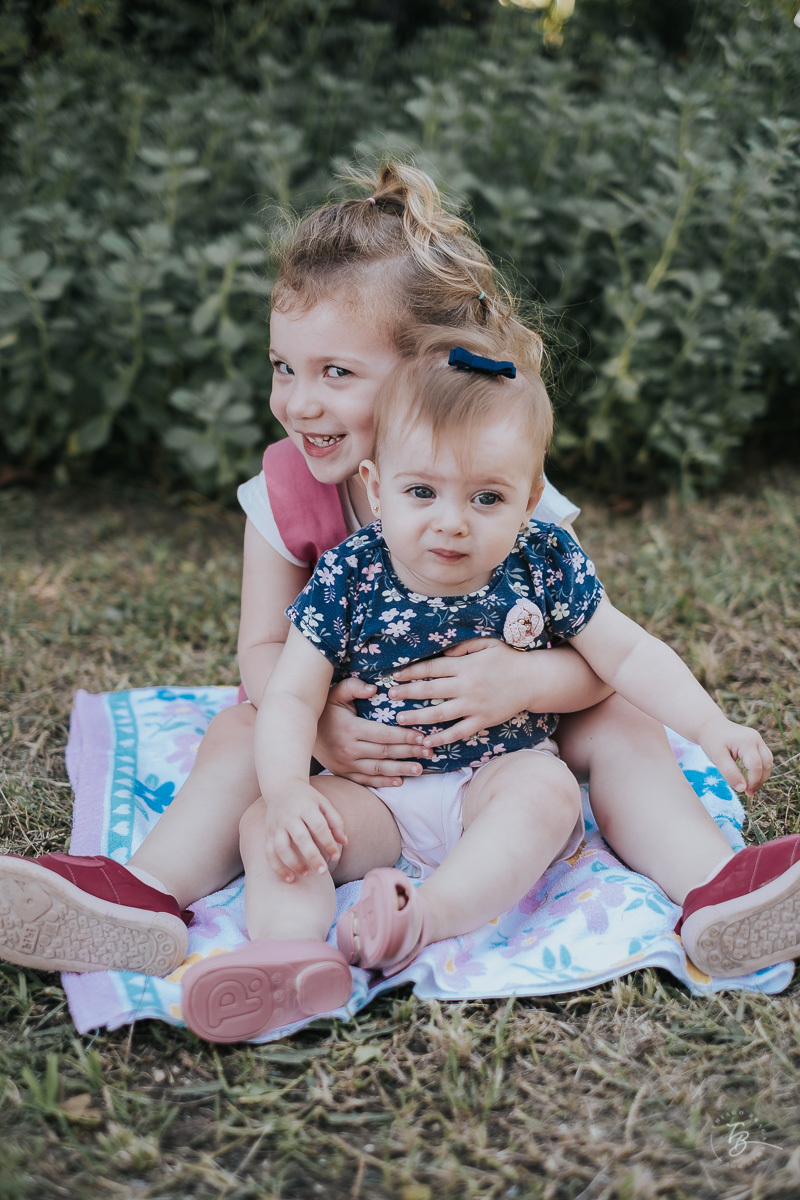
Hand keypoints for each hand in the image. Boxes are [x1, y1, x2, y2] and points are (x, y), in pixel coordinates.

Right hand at [263, 785, 347, 883]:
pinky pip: (269, 853)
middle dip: (312, 856)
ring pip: (281, 847)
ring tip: (308, 874)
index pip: (319, 827)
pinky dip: (277, 867)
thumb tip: (344, 841)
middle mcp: (289, 816)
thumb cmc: (307, 798)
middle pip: (301, 838)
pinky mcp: (268, 833)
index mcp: (306, 807)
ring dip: (294, 863)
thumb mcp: (323, 803)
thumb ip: (335, 821)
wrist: (281, 787)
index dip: (328, 843)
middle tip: (323, 871)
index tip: (336, 857)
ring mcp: (276, 825)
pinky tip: (289, 878)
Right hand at [314, 676, 431, 786]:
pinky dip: (383, 782)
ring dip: (401, 769)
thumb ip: (354, 687)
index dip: (404, 736)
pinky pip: (366, 780)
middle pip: (385, 752)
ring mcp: (346, 764)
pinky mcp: (343, 773)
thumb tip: (373, 689)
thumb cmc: (323, 709)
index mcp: (350, 729)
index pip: (383, 735)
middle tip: (429, 751)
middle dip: (409, 752)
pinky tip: (399, 781)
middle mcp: (349, 749)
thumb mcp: (335, 692)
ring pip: (378, 769)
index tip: (422, 736)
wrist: (299, 731)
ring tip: (420, 769)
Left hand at [389, 639, 532, 747]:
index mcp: (465, 666)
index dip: (411, 672)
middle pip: (430, 690)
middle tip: (390, 696)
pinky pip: (458, 732)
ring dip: (417, 717)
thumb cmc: (508, 659)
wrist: (532, 680)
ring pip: (439, 714)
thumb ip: (463, 646)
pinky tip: (427, 741)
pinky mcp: (482, 720)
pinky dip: (441, 738)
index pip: (431, 668)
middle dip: (407, 693)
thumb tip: (443, 650)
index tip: (395, 676)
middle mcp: (466, 686)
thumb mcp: (486, 643)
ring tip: (400, 719)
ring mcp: (474, 705)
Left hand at [698, 717, 772, 796]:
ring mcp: (758, 740)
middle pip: (766, 764)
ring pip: (768, 762)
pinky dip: (759, 770)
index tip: (745, 792)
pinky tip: (749, 778)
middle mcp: (756, 739)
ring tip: (749, 788)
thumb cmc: (712, 740)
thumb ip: (729, 772)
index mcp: (747, 741)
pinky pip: (764, 759)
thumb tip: (742, 789)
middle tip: (748, 793)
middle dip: (759, 781)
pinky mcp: (757, 743)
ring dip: (761, 777)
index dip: (753, 781)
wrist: (710, 726)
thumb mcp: (717, 757)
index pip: (756, 765)